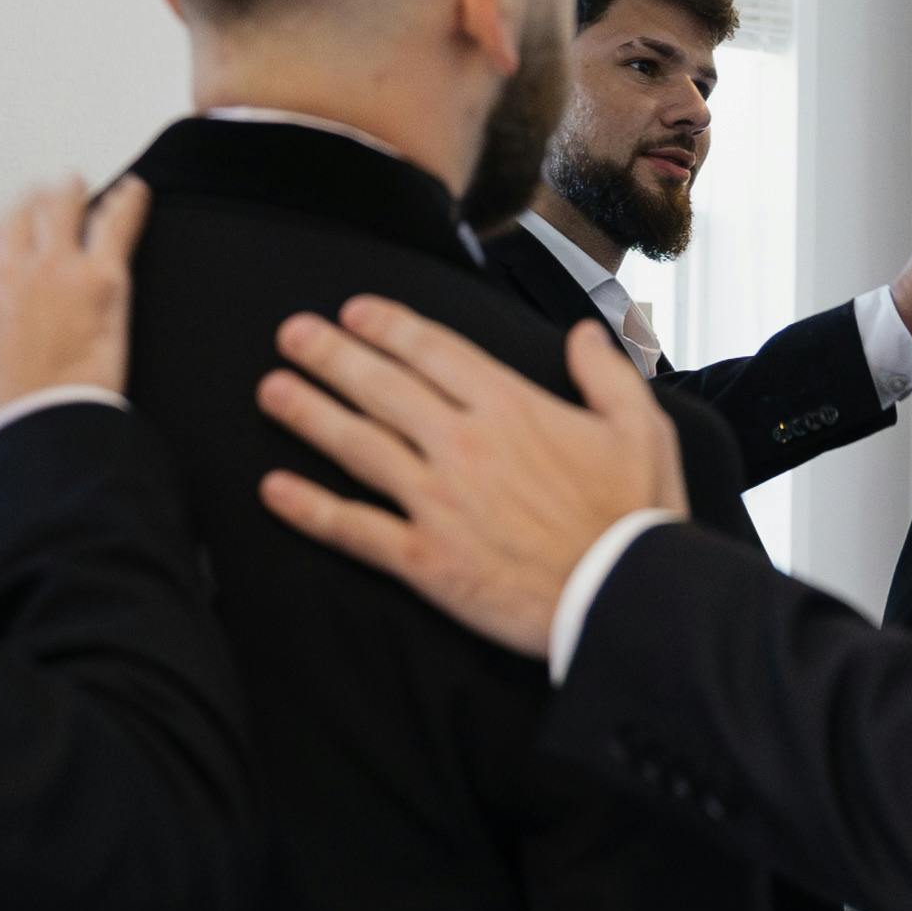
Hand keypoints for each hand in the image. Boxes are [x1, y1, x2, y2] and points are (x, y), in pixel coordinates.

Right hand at [0, 177, 149, 486]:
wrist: (38, 446)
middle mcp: (5, 276)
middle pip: (15, 217)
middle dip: (27, 210)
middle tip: (39, 208)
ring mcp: (55, 272)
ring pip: (60, 208)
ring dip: (68, 198)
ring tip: (77, 190)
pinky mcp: (101, 283)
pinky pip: (115, 227)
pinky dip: (127, 206)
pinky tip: (136, 193)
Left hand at [254, 299, 686, 656]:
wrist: (627, 600)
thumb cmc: (638, 515)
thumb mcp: (641, 427)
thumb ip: (605, 372)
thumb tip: (582, 332)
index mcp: (511, 406)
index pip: (433, 352)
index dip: (387, 326)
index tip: (352, 310)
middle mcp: (464, 445)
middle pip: (382, 388)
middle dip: (331, 355)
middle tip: (290, 333)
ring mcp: (438, 502)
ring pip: (358, 447)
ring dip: (309, 414)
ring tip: (270, 389)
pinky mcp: (425, 560)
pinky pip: (355, 529)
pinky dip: (310, 509)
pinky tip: (272, 489)